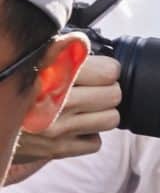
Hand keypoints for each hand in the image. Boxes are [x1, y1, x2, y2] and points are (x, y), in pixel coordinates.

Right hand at [10, 55, 119, 169]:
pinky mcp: (55, 149)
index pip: (108, 72)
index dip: (107, 69)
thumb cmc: (13, 86)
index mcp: (52, 73)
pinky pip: (95, 142)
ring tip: (83, 107)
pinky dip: (87, 135)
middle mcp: (56, 102)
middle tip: (91, 89)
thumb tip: (82, 43)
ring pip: (111, 118)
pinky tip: (71, 126)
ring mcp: (56, 128)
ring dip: (100, 113)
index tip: (100, 71)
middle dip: (106, 90)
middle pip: (114, 95)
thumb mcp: (32, 62)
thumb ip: (59, 51)